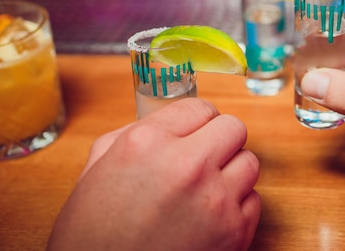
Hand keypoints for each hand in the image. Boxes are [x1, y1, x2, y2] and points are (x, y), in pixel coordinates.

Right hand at [48, 98, 260, 250]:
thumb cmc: (91, 236)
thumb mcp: (95, 171)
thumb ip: (131, 135)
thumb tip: (165, 123)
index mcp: (147, 144)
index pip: (199, 107)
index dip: (196, 122)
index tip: (193, 133)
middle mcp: (187, 165)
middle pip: (233, 127)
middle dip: (220, 140)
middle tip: (205, 157)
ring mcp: (216, 199)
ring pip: (249, 162)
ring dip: (231, 172)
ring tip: (207, 189)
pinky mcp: (235, 231)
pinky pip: (254, 200)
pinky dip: (237, 206)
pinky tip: (211, 217)